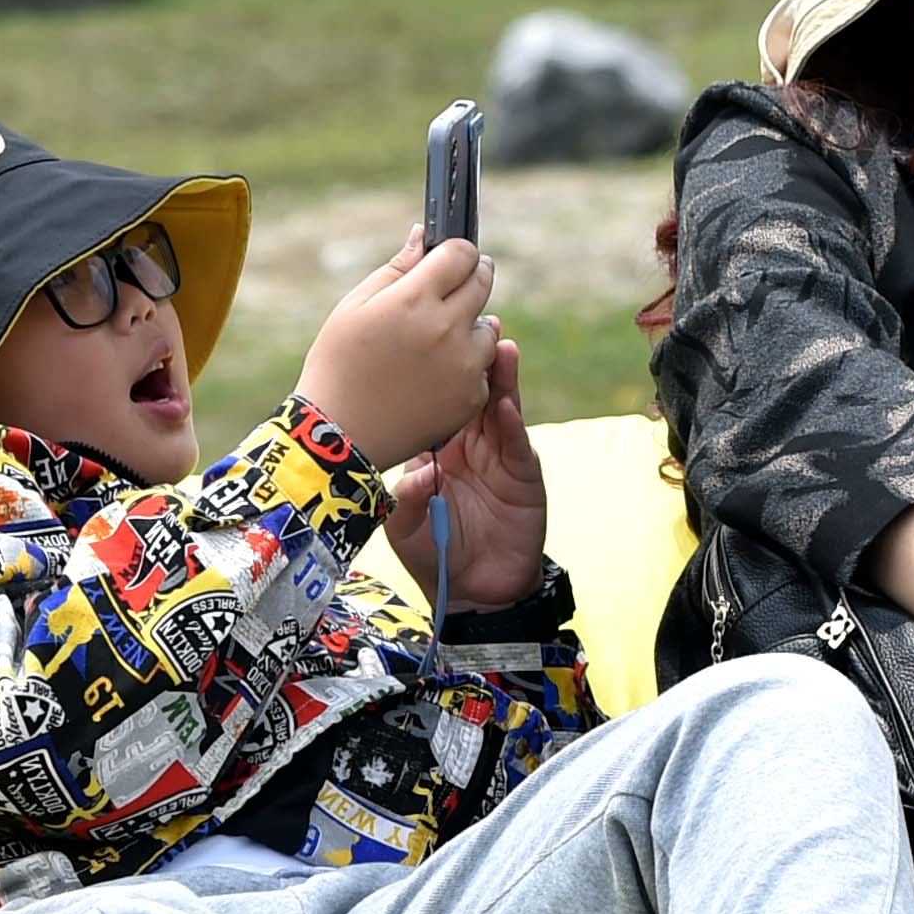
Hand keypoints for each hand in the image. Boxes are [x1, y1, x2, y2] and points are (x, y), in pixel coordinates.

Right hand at [295, 233, 498, 461]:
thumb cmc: (337, 365)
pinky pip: (482, 367)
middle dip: (471, 276)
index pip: (461, 253)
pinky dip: (466, 366)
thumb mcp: (353, 308)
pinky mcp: (471, 397)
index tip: (450, 257)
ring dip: (470, 326)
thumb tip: (424, 236)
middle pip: (483, 282)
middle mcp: (446, 329)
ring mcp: (463, 365)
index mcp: (414, 300)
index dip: (456, 251)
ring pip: (488, 327)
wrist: (338, 435)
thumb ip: (396, 269)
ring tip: (434, 342)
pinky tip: (433, 376)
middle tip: (454, 286)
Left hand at [383, 334, 546, 613]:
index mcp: (443, 448)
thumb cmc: (436, 553)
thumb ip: (400, 487)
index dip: (439, 371)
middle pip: (475, 392)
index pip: (442, 399)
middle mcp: (473, 446)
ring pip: (501, 408)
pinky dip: (510, 424)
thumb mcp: (402, 518)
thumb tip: (389, 456)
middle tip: (474, 321)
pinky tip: (504, 402)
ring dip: (501, 378)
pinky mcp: (523, 477)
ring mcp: (500, 459)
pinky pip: (516, 445)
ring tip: (499, 345)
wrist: (472, 591)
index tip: (430, 339)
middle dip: (476, 358)